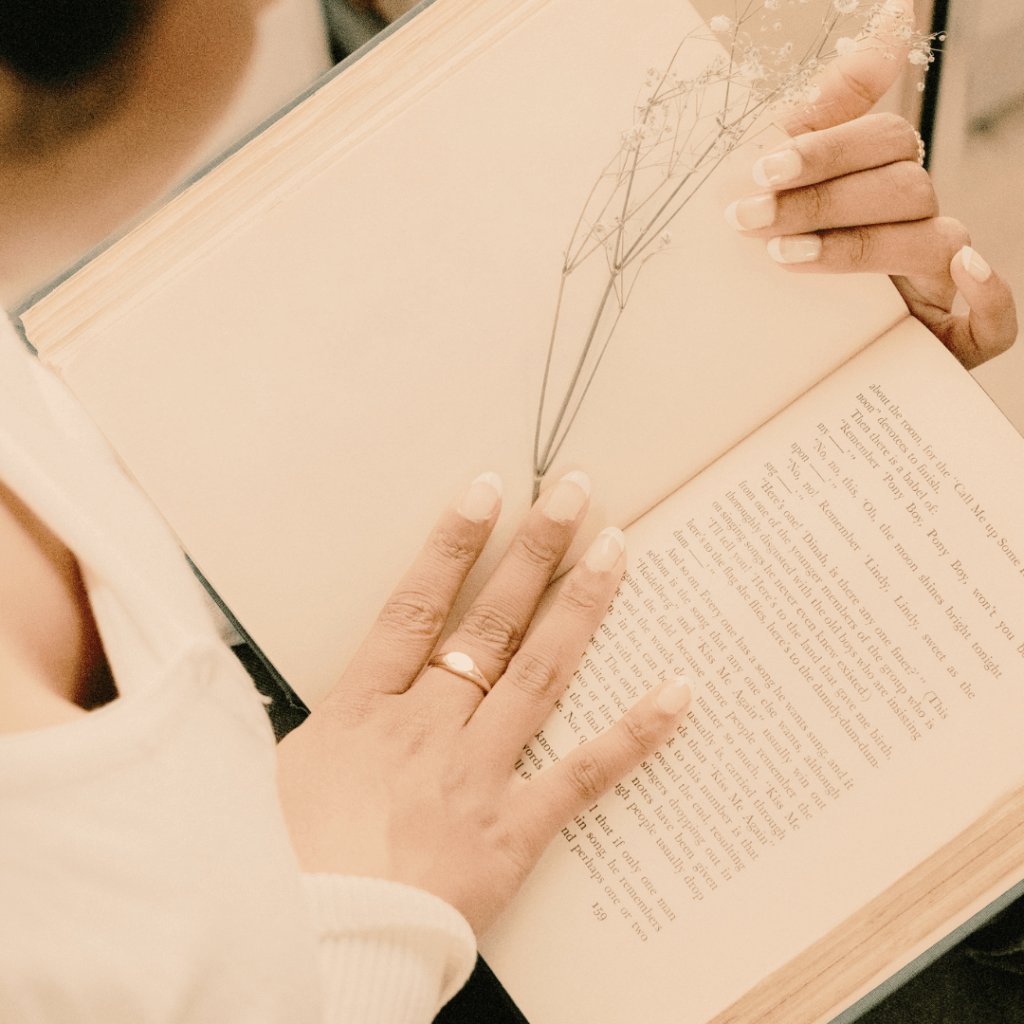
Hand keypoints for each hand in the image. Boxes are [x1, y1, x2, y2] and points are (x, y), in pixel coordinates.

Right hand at [275, 472, 691, 933]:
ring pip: (538, 673)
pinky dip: (634, 731)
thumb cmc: (284, 873)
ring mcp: (474, 775)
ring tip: (615, 550)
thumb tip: (294, 688)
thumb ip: (304, 722)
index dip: (453, 543)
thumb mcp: (270, 778)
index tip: (486, 492)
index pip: (416, 605)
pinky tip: (675, 691)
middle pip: (489, 623)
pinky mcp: (512, 830)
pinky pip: (583, 774)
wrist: (317, 954)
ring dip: (579, 606)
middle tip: (572, 495)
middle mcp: (426, 728)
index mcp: (363, 712)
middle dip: (534, 551)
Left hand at [724, 0, 1016, 369]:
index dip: (827, 148)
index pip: (883, 140)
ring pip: (935, 243)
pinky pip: (993, 324)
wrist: (739, 347)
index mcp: (882, 181)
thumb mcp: (782, 178)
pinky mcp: (945, 338)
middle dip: (822, 198)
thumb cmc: (768, 250)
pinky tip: (961, 272)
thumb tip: (895, 15)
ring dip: (861, 245)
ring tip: (784, 257)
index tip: (762, 166)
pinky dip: (990, 297)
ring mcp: (933, 280)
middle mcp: (915, 223)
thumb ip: (833, 101)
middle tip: (751, 217)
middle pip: (904, 186)